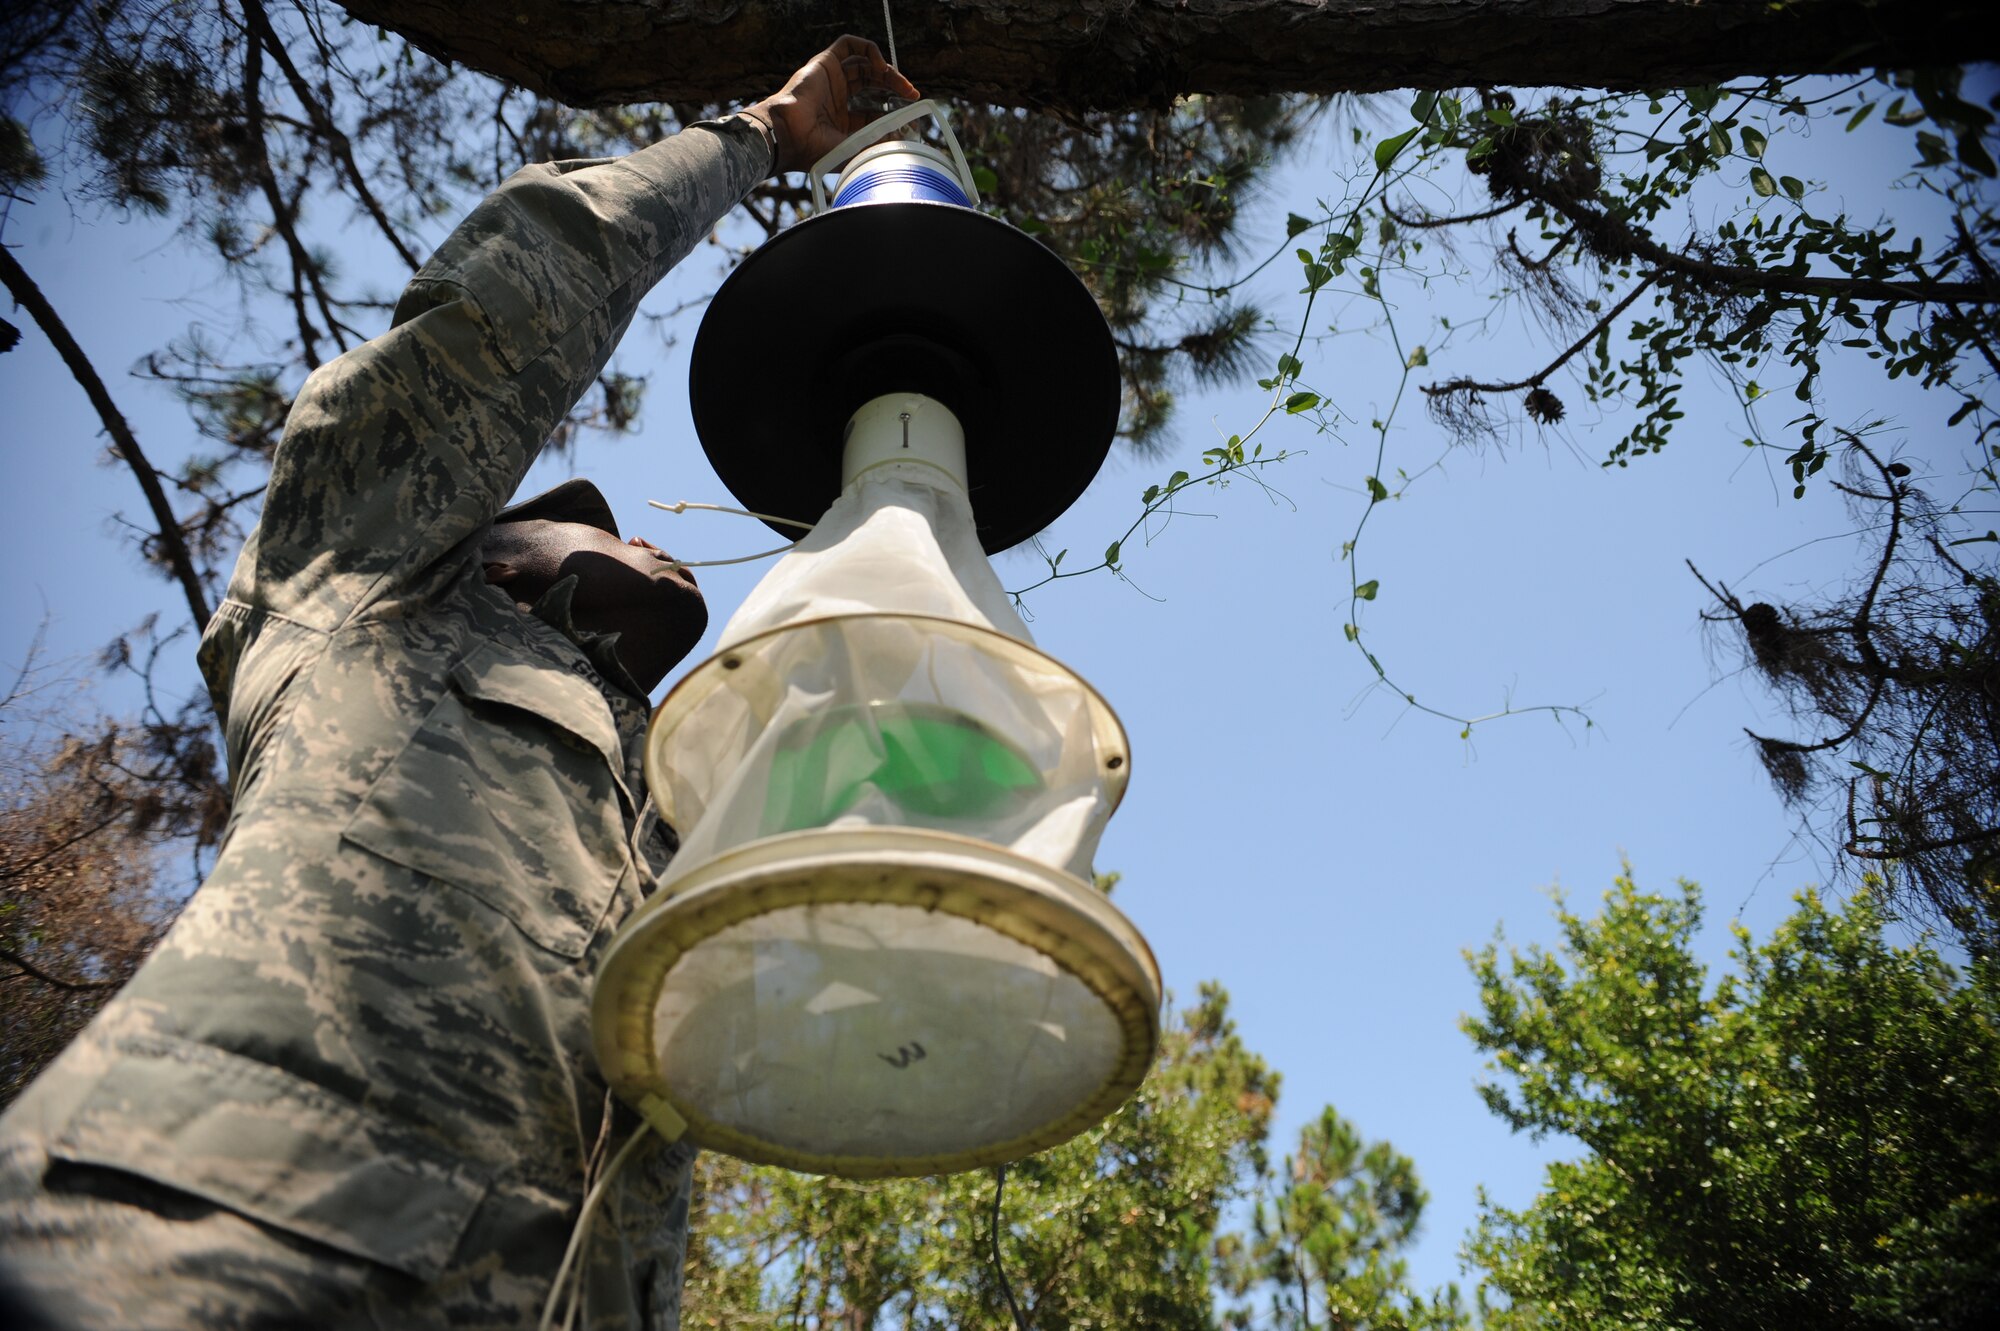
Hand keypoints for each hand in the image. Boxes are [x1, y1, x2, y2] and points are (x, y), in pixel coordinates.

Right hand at [746, 35, 919, 175]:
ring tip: (900, 83)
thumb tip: (903, 136)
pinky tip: (880, 67)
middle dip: (894, 86)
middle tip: (911, 93)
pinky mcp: (824, 62)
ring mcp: (830, 79)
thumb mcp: (855, 150)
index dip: (893, 110)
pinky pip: (848, 45)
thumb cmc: (815, 151)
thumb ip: (878, 142)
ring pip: (864, 63)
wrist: (790, 137)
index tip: (910, 117)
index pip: (873, 109)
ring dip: (886, 70)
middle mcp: (836, 97)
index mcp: (841, 120)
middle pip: (872, 82)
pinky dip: (869, 50)